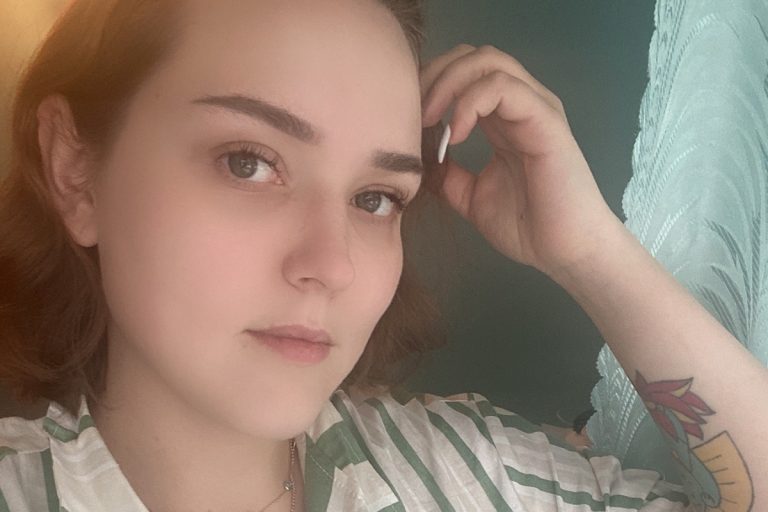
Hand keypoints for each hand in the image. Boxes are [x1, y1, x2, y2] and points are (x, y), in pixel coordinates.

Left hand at [421, 45, 622, 277]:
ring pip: (487, 61)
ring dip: (448, 84)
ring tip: (430, 119)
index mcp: (502, 118)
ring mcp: (535, 108)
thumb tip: (417, 158)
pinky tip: (455, 134)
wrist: (563, 252)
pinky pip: (504, 87)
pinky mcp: (546, 120)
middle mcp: (520, 104)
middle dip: (434, 75)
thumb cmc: (526, 226)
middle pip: (471, 56)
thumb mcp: (470, 196)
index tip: (406, 116)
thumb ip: (446, 173)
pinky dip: (471, 102)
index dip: (430, 84)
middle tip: (413, 112)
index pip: (463, 73)